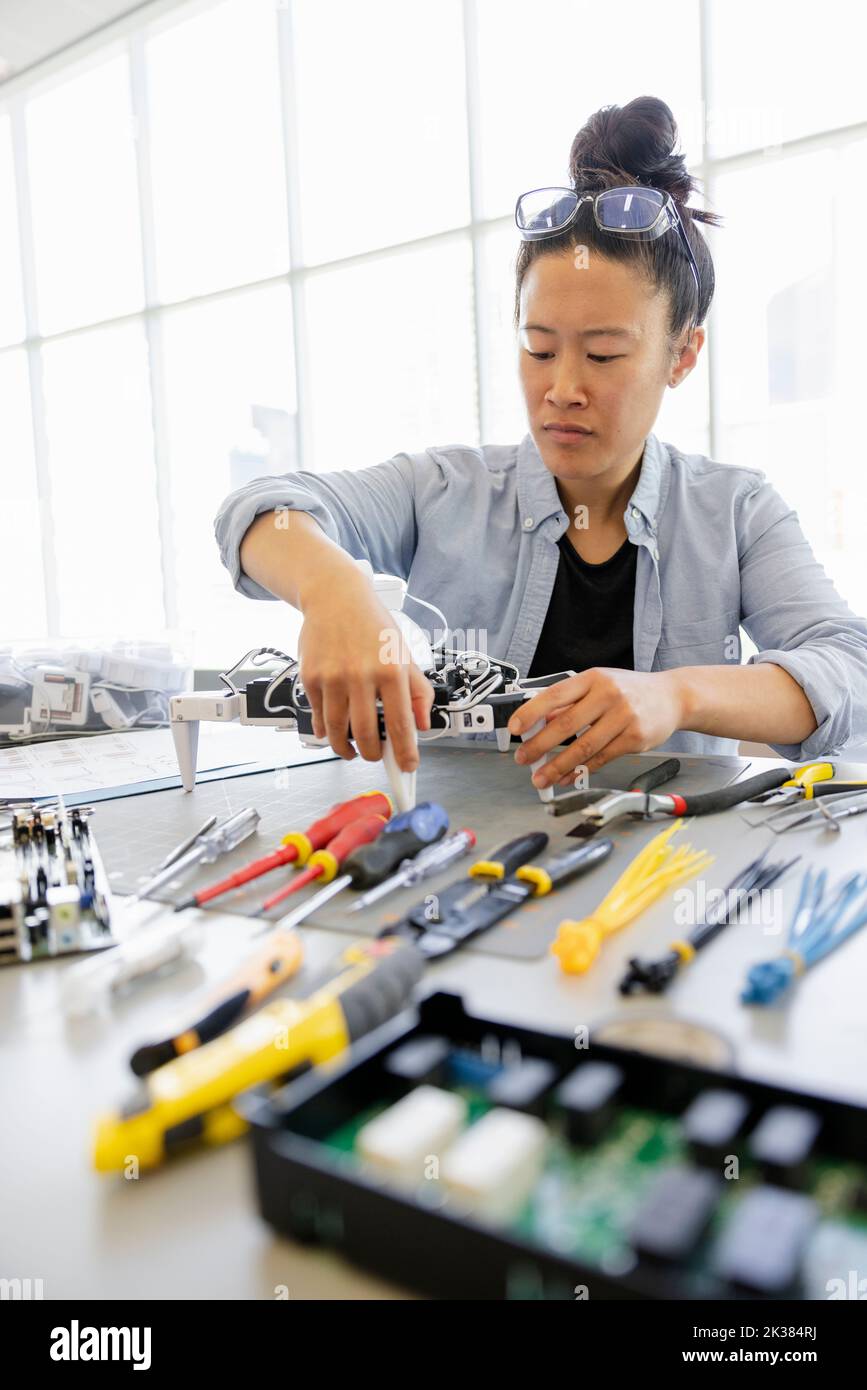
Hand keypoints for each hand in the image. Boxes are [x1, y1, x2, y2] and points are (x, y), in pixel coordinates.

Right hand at [298, 582, 433, 771]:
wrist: (335, 597)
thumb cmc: (373, 626)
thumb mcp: (404, 653)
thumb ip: (417, 691)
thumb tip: (423, 724)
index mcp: (391, 669)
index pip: (400, 723)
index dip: (405, 752)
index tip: (407, 767)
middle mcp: (361, 674)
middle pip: (365, 734)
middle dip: (372, 754)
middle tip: (376, 755)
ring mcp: (332, 677)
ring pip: (337, 731)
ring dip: (345, 749)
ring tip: (352, 750)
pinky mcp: (310, 677)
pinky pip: (317, 717)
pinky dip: (325, 730)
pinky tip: (332, 730)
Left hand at [508, 668, 684, 786]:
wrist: (673, 697)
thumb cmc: (631, 690)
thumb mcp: (599, 685)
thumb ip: (571, 701)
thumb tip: (540, 720)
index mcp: (593, 678)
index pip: (555, 694)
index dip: (530, 712)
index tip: (514, 727)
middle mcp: (609, 695)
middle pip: (566, 724)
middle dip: (539, 745)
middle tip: (523, 758)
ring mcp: (624, 717)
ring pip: (583, 747)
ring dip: (558, 766)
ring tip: (541, 777)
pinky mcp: (635, 739)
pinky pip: (601, 758)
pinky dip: (581, 771)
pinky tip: (567, 777)